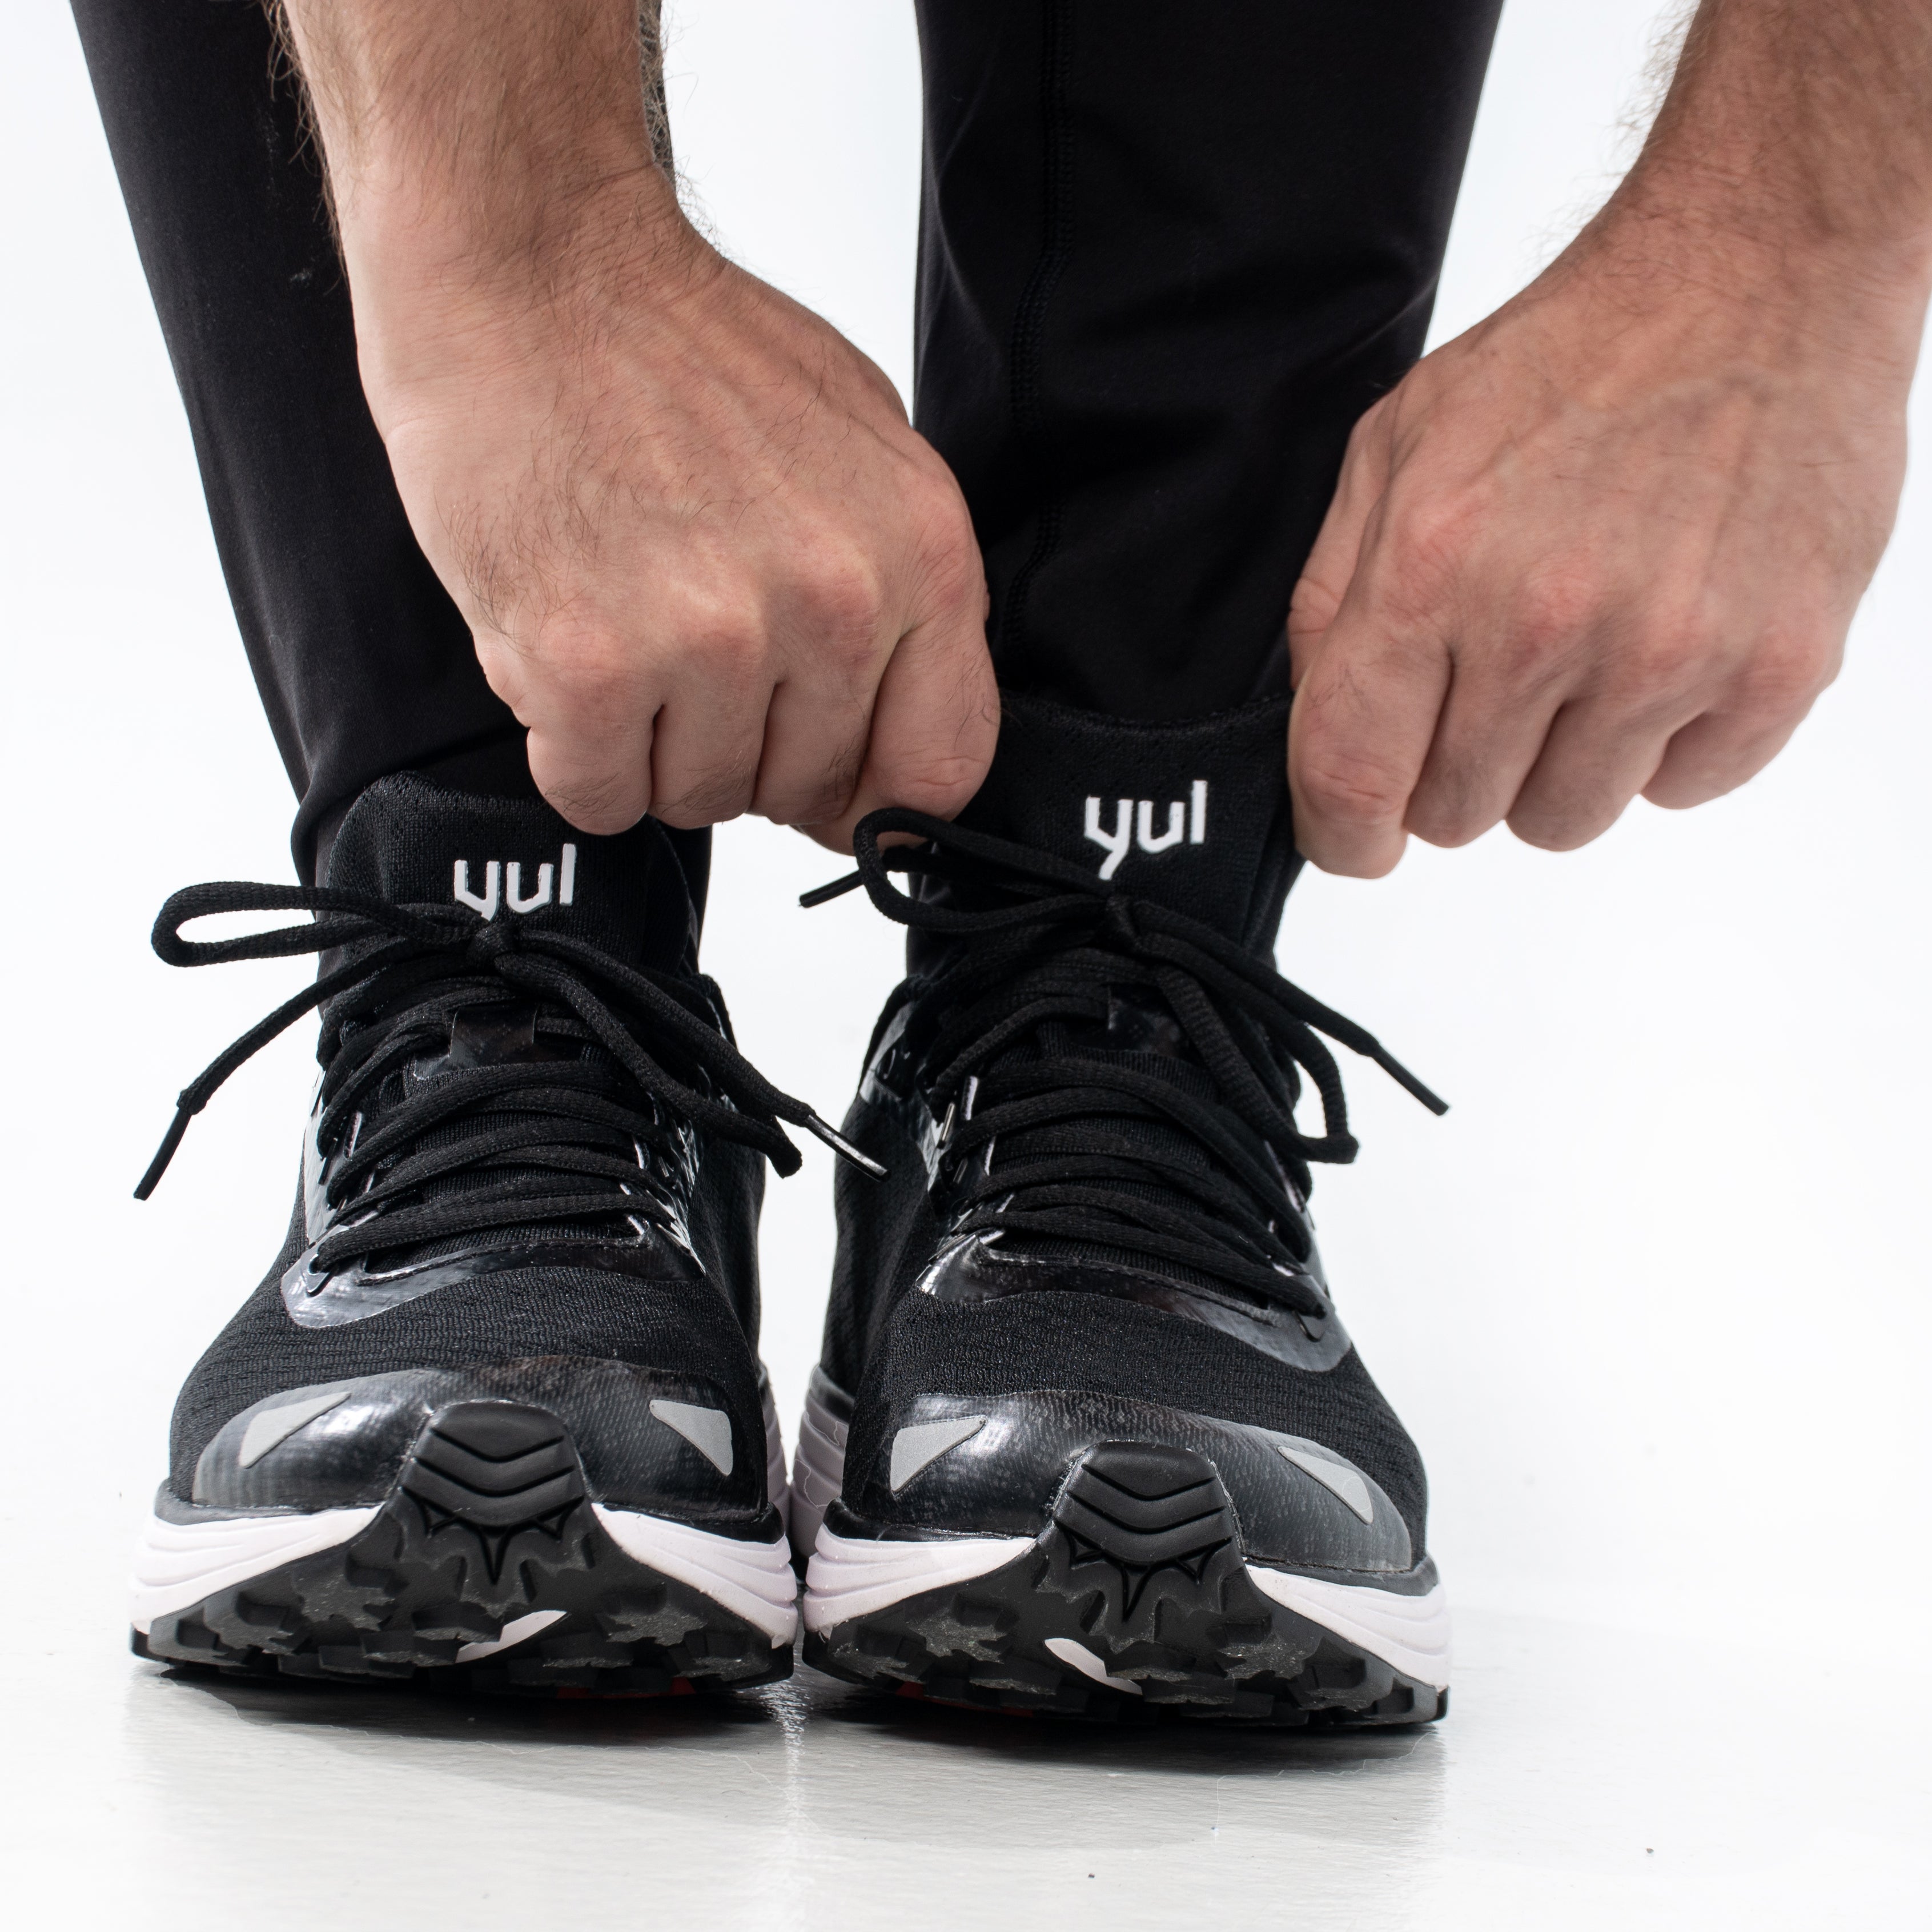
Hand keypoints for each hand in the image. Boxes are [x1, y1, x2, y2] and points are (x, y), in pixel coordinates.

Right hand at [356, 182, 995, 844]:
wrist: (532, 265)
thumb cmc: (684, 355)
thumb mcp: (863, 452)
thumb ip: (901, 604)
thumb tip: (891, 756)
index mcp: (921, 555)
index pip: (939, 768)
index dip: (871, 794)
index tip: (821, 778)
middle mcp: (834, 604)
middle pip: (802, 791)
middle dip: (741, 746)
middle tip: (683, 641)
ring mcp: (710, 636)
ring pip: (696, 801)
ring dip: (650, 743)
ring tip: (620, 618)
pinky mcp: (588, 665)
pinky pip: (598, 796)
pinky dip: (571, 750)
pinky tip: (562, 651)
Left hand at [1285, 221, 1919, 875]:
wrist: (1757, 271)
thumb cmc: (1570, 359)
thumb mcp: (1394, 447)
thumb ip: (1332, 600)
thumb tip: (1321, 728)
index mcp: (1430, 565)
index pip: (1351, 776)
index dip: (1342, 835)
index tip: (1354, 839)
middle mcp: (1544, 620)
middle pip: (1458, 814)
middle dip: (1457, 766)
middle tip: (1499, 671)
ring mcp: (1669, 651)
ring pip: (1564, 819)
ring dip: (1559, 762)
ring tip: (1589, 646)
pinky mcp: (1776, 668)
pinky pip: (1680, 790)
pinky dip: (1664, 742)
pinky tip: (1667, 641)